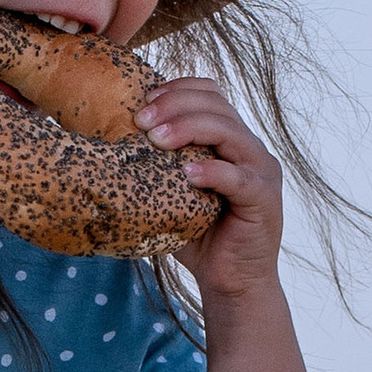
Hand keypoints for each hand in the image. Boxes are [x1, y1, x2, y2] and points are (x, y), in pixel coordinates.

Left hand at [135, 77, 285, 304]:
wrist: (230, 282)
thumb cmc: (199, 236)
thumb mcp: (172, 191)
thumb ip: (158, 164)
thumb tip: (106, 143)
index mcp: (230, 139)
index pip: (210, 93)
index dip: (177, 89)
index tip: (142, 99)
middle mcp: (250, 148)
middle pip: (216, 105)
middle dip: (175, 105)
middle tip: (140, 120)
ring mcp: (261, 171)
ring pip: (229, 132)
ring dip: (188, 128)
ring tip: (156, 139)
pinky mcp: (265, 199)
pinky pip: (239, 177)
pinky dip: (212, 171)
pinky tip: (186, 174)